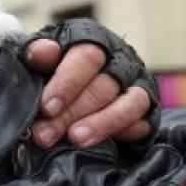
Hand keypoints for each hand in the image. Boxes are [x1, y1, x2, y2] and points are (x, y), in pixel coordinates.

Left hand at [25, 39, 152, 147]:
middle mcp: (120, 61)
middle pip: (103, 87)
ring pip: (130, 103)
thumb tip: (44, 53)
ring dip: (102, 123)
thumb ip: (38, 53)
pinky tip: (104, 143)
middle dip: (72, 114)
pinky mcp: (148, 111)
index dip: (67, 83)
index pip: (87, 57)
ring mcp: (137, 86)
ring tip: (76, 139)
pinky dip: (125, 132)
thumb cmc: (52, 70)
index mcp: (93, 42)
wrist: (71, 87)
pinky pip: (143, 123)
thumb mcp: (40, 57)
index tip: (47, 108)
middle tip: (46, 134)